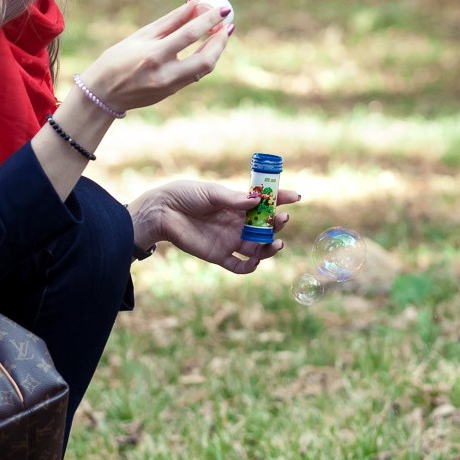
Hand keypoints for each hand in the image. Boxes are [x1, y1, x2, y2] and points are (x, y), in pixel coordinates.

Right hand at [78, 0, 232, 113]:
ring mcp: (170, 87)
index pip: (190, 34)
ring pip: (204, 69)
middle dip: (221, 41)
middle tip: (227, 25)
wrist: (102, 95)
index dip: (210, 20)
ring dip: (215, 50)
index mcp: (154, 55)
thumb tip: (194, 2)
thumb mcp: (140, 36)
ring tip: (220, 33)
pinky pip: (195, 74)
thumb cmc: (117, 60)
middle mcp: (165, 73)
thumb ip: (170, 20)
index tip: (223, 8)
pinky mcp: (172, 93)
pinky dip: (203, 59)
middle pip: (206, 59)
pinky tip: (205, 47)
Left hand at [130, 179, 301, 273]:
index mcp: (238, 204)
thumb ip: (233, 199)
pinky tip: (256, 260)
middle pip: (265, 227)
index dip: (282, 199)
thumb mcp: (211, 193)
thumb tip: (257, 201)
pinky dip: (250, 266)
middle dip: (277, 224)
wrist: (162, 212)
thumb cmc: (185, 195)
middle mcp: (237, 223)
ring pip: (257, 249)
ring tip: (276, 244)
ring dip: (269, 248)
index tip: (297, 197)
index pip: (265, 203)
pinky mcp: (218, 255)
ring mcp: (229, 240)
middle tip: (282, 219)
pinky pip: (239, 266)